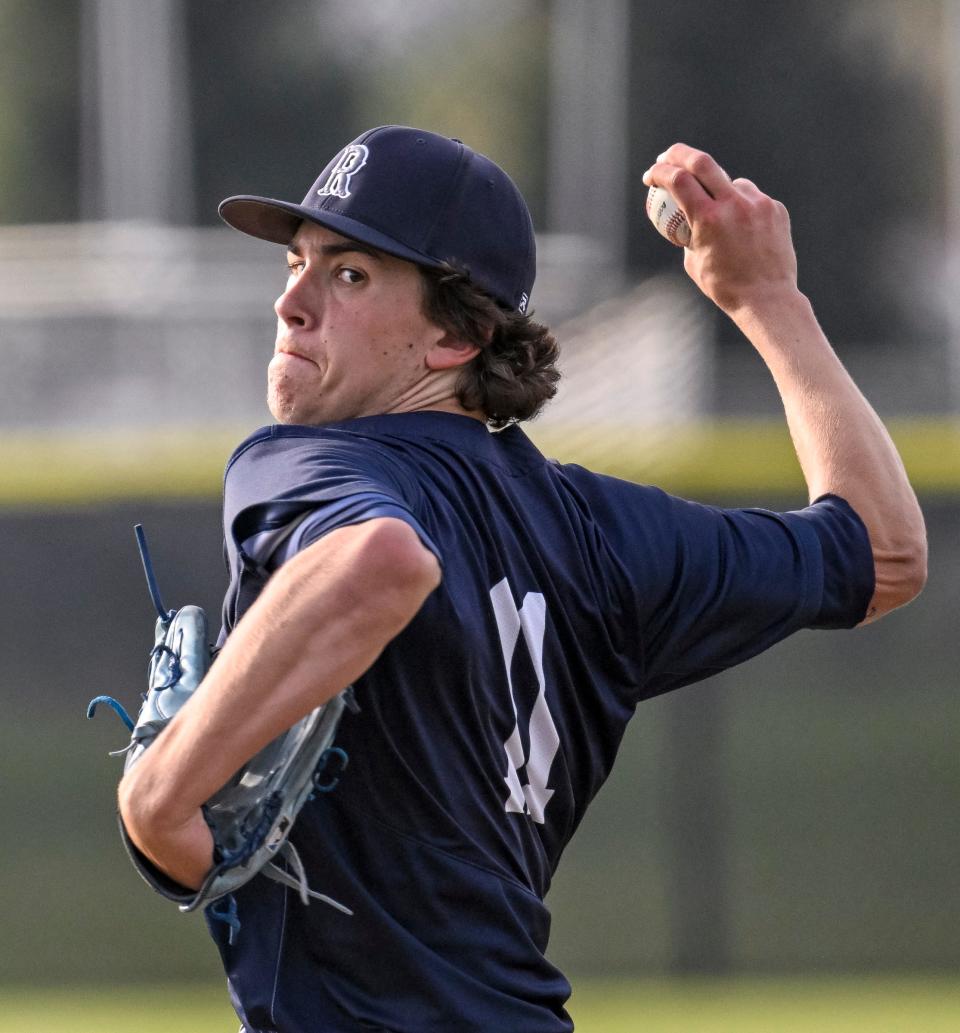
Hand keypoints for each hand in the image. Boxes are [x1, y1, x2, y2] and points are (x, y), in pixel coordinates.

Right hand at [643, 143, 799, 317]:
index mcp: (708, 219)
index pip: (678, 180)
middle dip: (679, 154)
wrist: (766, 299)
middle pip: (702, 162)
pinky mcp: (775, 209)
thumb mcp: (694, 262)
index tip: (651, 176)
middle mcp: (733, 205)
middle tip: (668, 157)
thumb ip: (690, 233)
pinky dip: (743, 210)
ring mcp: (758, 204)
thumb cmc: (724, 287)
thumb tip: (687, 217)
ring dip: (720, 192)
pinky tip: (745, 234)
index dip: (660, 172)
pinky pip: (753, 200)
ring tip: (722, 222)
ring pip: (732, 184)